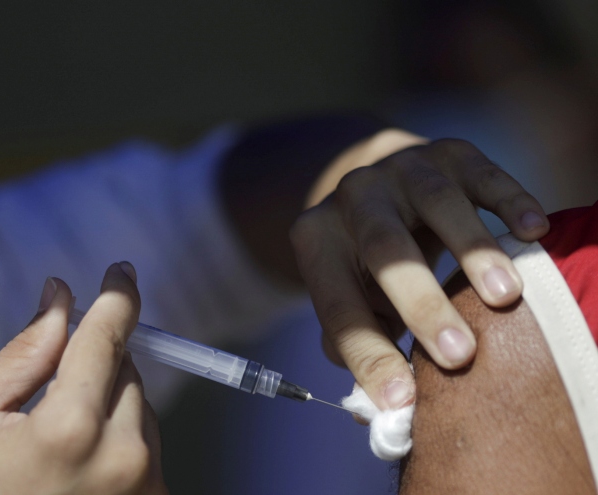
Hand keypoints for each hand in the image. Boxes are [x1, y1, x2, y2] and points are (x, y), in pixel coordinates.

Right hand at [0, 263, 167, 494]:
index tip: (121, 272)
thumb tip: (59, 299)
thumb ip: (21, 352)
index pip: (106, 336)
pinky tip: (79, 471)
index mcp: (69, 429)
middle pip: (125, 368)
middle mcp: (122, 456)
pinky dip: (119, 439)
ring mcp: (146, 484)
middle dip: (92, 365)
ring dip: (108, 405)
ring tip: (59, 452)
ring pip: (140, 405)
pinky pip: (147, 443)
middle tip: (48, 399)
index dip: (117, 296)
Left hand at [291, 137, 549, 410]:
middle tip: (460, 355)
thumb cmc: (365, 262)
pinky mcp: (449, 152)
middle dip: (421, 305)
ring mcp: (401, 169)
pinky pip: (482, 173)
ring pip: (435, 202)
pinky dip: (509, 199)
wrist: (378, 182)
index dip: (367, 354)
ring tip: (503, 295)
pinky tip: (533, 230)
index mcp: (316, 239)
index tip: (402, 400)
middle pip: (384, 250)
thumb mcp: (349, 296)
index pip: (338, 305)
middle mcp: (353, 197)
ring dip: (471, 249)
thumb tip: (384, 401)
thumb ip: (359, 343)